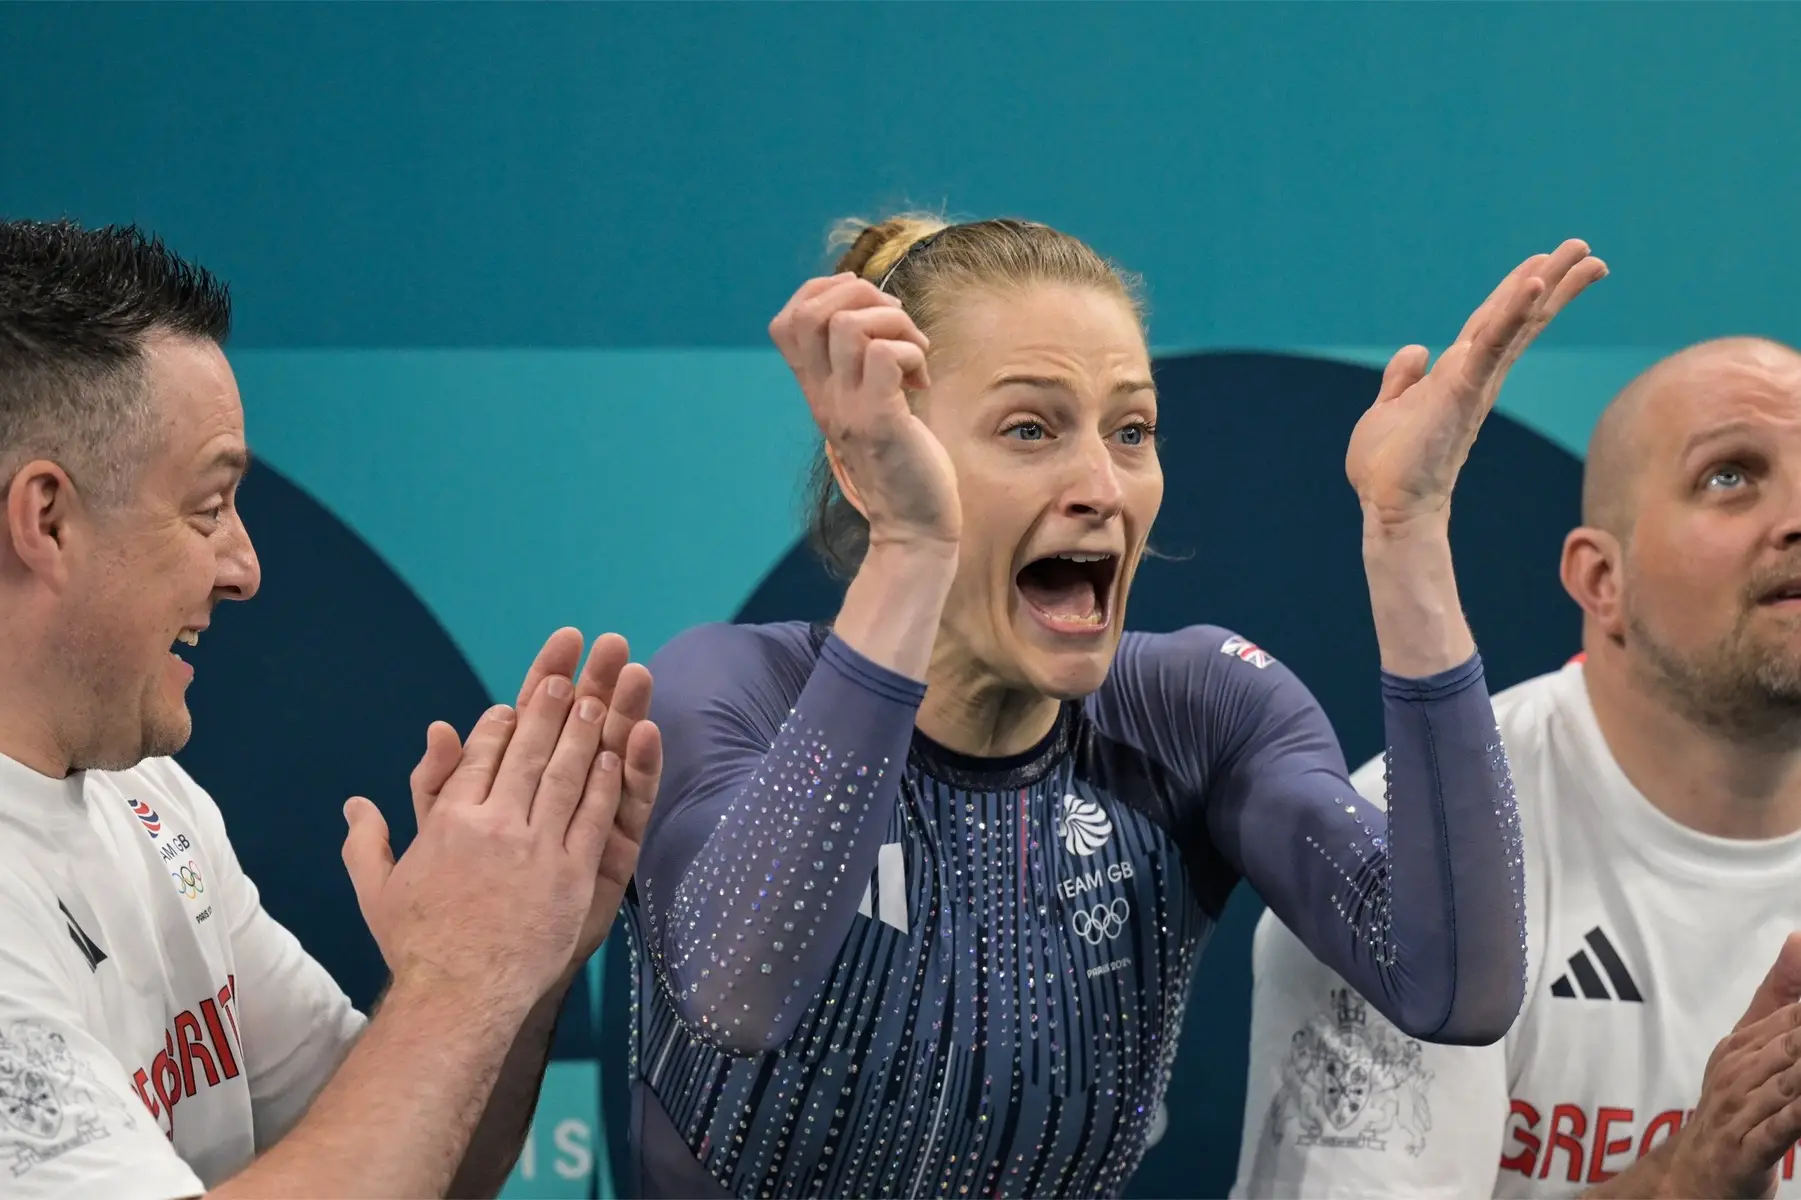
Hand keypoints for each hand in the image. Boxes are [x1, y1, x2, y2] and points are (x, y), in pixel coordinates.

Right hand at [338, 631, 627, 1007]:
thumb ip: (367, 841)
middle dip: (548, 710)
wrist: (459, 997)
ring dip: (583, 734)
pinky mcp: (571, 873)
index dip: (499, 726)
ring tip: (597, 701)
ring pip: (565, 776)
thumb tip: (355, 805)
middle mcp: (494, 825)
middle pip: (528, 753)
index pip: (478, 757)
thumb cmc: (417, 947)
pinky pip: (593, 816)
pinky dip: (605, 783)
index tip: (512, 704)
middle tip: (566, 678)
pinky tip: (616, 757)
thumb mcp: (378, 890)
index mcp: (449, 822)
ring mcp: (537, 848)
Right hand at [769, 273, 960, 549]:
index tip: (868, 311)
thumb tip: (880, 316)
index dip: (825, 293)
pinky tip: (920, 383)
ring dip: (893, 323)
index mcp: (817, 390)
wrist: (913, 528)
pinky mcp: (880, 421)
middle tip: (897, 327)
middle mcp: (824, 396)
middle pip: (810, 310)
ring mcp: (849, 408)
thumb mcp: (869, 409)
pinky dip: (911, 353)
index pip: (788, 319)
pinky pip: (886, 354)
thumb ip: (862, 370)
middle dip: (862, 294)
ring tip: (914, 355)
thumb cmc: (903, 466)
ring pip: (850, 324)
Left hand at [1346, 239, 1606, 528]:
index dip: (1519, 295)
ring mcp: (1474, 383)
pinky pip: (1493, 344)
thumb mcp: (1390, 410)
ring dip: (1547, 285)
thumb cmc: (1390, 468)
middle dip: (1553, 282)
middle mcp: (1476, 377)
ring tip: (1581, 253)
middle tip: (1588, 250)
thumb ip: (1402, 380)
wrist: (1389, 507)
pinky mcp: (1463, 390)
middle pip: (1520, 318)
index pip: (1495, 326)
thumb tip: (1416, 350)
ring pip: (1516, 323)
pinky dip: (1512, 313)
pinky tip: (1533, 284)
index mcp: (1459, 378)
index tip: (1547, 264)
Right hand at [1659, 933, 1800, 1198]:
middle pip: (1792, 1044)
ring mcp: (1738, 1112)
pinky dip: (1797, 1112)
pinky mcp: (1746, 1151)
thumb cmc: (1731, 1109)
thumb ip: (1778, 997)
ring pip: (1789, 1084)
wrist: (1693, 1176)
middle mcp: (1736, 1074)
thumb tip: (1796, 938)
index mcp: (1739, 1047)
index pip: (1792, 1014)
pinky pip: (1780, 1128)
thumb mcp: (1748, 1051)